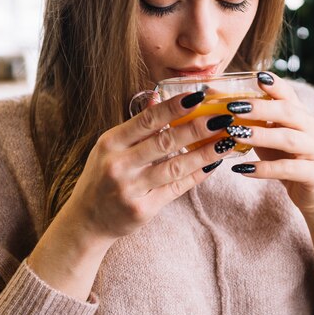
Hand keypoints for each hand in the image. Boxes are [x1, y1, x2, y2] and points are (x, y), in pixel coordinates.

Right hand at [62, 91, 229, 243]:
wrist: (87, 220)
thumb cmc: (102, 176)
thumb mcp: (110, 147)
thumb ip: (136, 125)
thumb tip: (158, 95)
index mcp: (110, 143)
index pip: (146, 120)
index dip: (173, 107)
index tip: (198, 95)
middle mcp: (118, 165)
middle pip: (164, 142)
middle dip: (196, 128)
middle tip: (221, 117)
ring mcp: (130, 189)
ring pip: (174, 167)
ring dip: (204, 153)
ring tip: (226, 140)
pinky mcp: (142, 210)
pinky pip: (176, 189)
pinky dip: (196, 176)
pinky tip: (213, 164)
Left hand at [229, 72, 313, 213]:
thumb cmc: (284, 159)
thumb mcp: (268, 136)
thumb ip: (250, 119)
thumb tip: (213, 95)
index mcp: (301, 115)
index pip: (288, 94)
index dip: (274, 84)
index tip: (256, 76)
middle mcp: (312, 128)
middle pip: (289, 112)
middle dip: (261, 108)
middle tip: (233, 107)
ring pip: (289, 139)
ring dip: (260, 136)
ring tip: (235, 134)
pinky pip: (287, 170)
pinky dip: (263, 169)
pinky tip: (241, 169)